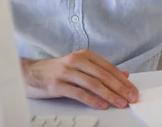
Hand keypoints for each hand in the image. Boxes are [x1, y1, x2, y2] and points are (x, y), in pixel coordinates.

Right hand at [21, 49, 138, 109]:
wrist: (28, 73)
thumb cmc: (56, 70)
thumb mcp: (80, 66)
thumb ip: (100, 70)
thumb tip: (124, 75)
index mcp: (85, 55)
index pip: (109, 68)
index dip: (123, 80)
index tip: (133, 90)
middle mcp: (76, 61)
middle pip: (103, 76)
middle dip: (120, 88)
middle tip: (131, 97)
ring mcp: (66, 72)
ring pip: (93, 84)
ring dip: (110, 95)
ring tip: (120, 103)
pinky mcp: (57, 85)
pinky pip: (78, 93)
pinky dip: (92, 100)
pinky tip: (102, 105)